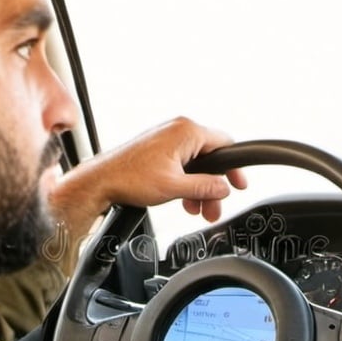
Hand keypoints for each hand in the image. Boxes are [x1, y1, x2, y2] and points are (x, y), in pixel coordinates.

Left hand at [47, 117, 246, 238]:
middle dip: (214, 186)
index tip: (239, 185)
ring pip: (196, 165)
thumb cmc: (130, 179)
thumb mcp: (176, 187)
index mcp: (186, 132)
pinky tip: (184, 201)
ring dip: (200, 189)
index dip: (235, 169)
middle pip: (211, 158)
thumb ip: (205, 187)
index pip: (225, 145)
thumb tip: (224, 189)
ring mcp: (167, 139)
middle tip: (214, 208)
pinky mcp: (159, 149)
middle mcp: (178, 130)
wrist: (101, 181)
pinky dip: (186, 183)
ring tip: (197, 210)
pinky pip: (182, 165)